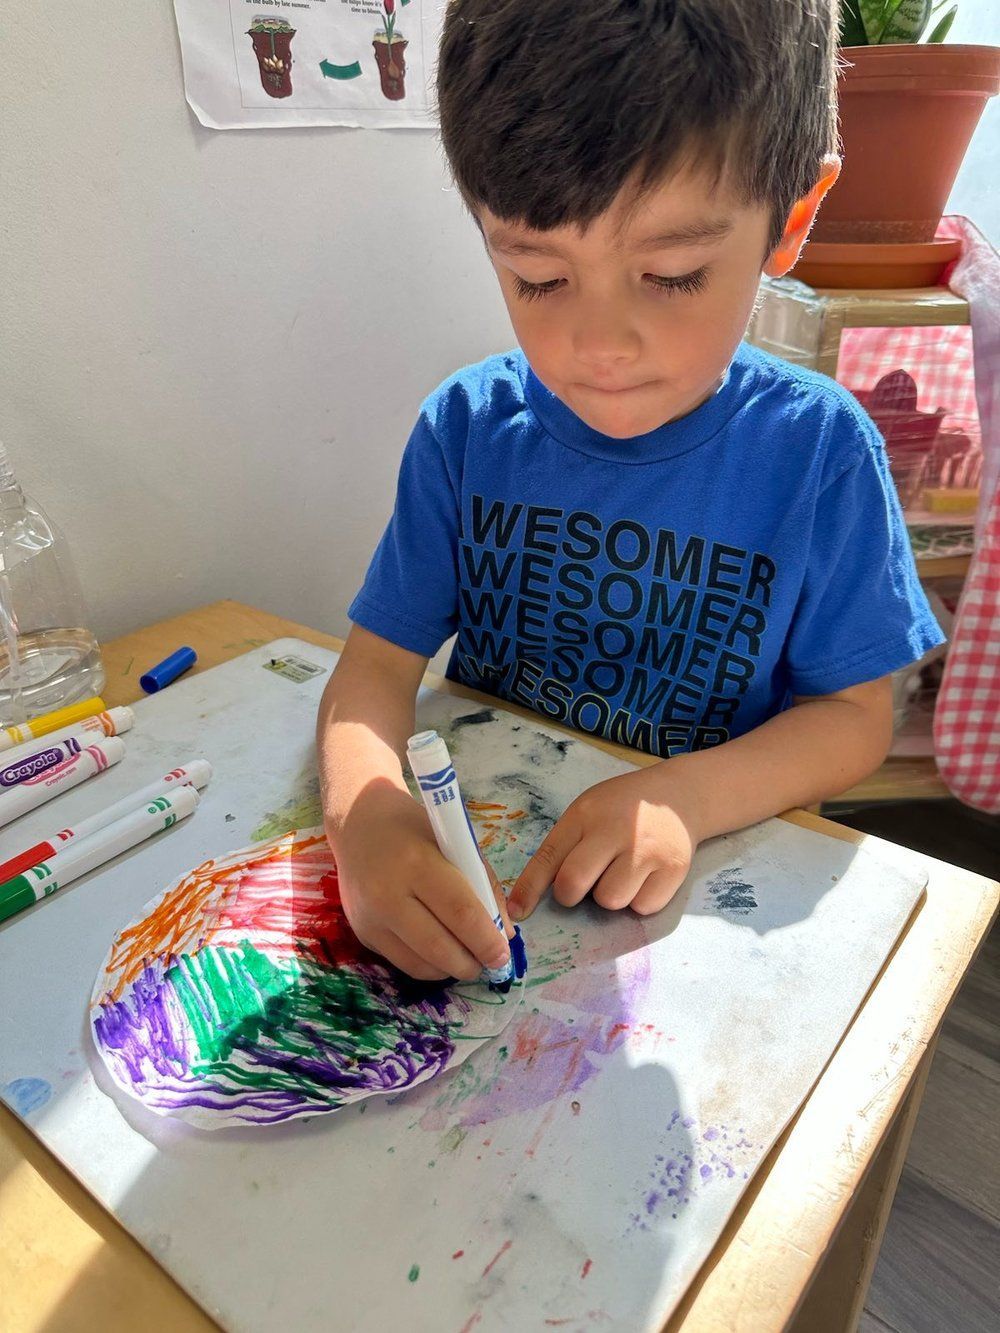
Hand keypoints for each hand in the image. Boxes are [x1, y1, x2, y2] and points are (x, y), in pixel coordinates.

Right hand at [327, 783, 512, 981]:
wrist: (356, 823)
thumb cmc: (414, 828)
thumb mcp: (456, 844)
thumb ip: (484, 886)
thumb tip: (503, 934)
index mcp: (417, 863)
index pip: (459, 912)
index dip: (486, 940)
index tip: (504, 954)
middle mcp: (387, 895)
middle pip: (438, 947)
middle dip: (471, 963)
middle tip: (490, 962)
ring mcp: (370, 919)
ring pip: (420, 965)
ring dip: (451, 969)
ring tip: (468, 958)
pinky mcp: (362, 934)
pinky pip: (403, 962)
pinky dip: (429, 965)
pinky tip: (442, 953)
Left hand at [508, 766, 699, 919]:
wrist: (680, 796)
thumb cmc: (621, 809)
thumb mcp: (587, 812)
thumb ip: (563, 847)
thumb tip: (528, 898)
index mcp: (586, 814)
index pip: (549, 856)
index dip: (528, 888)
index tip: (516, 912)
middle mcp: (616, 830)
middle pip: (574, 883)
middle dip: (570, 894)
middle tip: (583, 884)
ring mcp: (648, 850)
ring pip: (610, 900)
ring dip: (609, 895)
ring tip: (621, 872)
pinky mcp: (674, 870)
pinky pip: (642, 907)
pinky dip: (639, 900)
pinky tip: (644, 877)